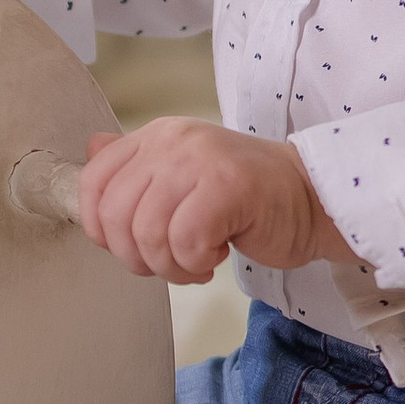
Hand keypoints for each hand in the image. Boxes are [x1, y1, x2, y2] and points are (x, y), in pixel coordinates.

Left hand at [76, 120, 354, 283]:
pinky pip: (185, 242)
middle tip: (171, 264)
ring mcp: (200, 160)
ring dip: (170, 267)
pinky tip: (217, 256)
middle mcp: (173, 141)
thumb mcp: (185, 176)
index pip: (93, 181)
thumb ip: (138, 167)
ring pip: (148, 234)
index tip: (128, 248)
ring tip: (196, 264)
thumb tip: (91, 150)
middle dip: (137, 257)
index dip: (98, 227)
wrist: (313, 199)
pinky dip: (196, 263)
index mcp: (156, 136)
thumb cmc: (249, 198)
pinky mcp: (227, 187)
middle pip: (115, 215)